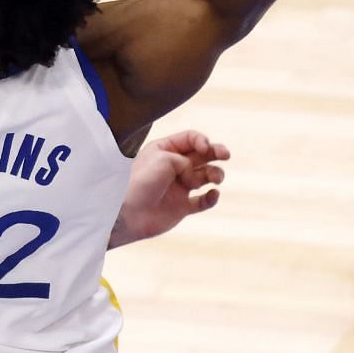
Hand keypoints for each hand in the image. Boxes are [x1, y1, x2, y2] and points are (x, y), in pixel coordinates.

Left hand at [112, 130, 228, 245]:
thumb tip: (195, 175)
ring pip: (206, 176)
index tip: (205, 147)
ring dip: (215, 174)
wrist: (128, 213)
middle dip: (216, 152)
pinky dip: (212, 198)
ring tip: (216, 178)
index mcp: (163, 150)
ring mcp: (178, 187)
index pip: (190, 138)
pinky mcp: (182, 206)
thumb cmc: (141, 182)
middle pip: (202, 155)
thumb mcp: (164, 159)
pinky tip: (213, 194)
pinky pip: (203, 201)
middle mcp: (172, 166)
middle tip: (226, 154)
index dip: (202, 140)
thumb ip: (186, 160)